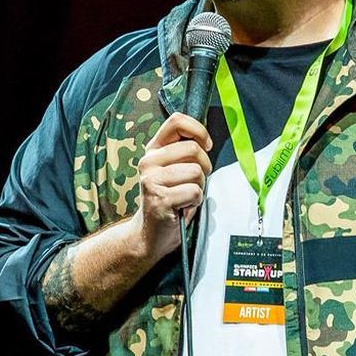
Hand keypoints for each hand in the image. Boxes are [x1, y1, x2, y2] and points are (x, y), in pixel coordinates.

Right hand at [131, 112, 212, 260]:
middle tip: (195, 182)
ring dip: (200, 187)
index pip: (177, 121)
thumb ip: (184, 151)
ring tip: (186, 196)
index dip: (199, 131)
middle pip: (194, 149)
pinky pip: (194, 192)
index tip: (206, 146)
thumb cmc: (170, 199)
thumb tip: (206, 139)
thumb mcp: (174, 169)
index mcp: (153, 149)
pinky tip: (184, 207)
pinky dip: (196, 201)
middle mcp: (148, 161)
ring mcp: (151, 180)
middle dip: (204, 167)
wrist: (150, 233)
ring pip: (196, 172)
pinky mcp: (159, 199)